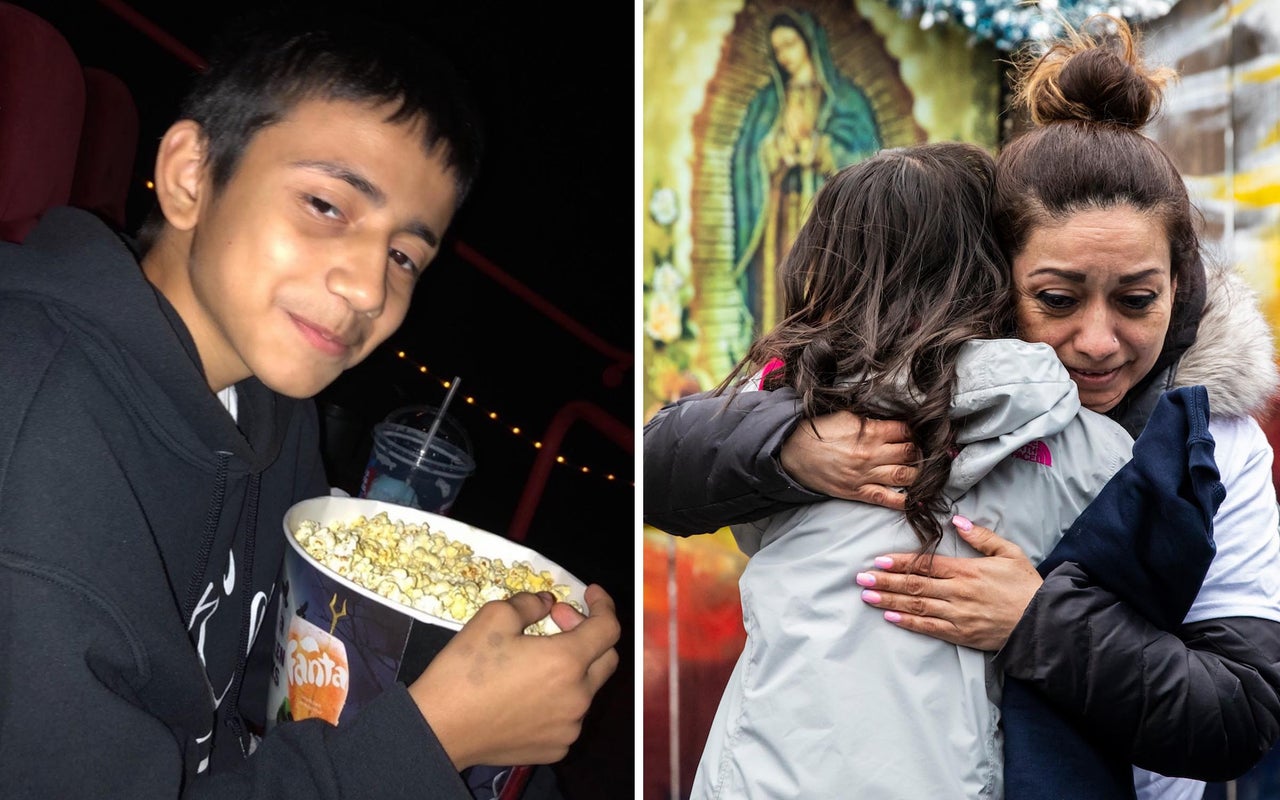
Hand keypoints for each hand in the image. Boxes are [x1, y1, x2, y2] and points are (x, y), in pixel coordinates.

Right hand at [409, 584, 620, 769]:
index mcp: (567, 662)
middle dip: (587, 633)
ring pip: (587, 688)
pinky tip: (528, 692)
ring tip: (535, 659)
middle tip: (555, 621)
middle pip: (606, 658)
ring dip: (573, 667)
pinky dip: (559, 697)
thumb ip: (529, 603)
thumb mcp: (493, 618)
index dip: (604, 604)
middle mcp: (578, 697)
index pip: (609, 628)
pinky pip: (569, 716)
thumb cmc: (465, 671)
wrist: (439, 729)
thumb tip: (546, 603)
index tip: (590, 593)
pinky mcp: (555, 748)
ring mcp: (569, 727)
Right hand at [780, 411, 916, 508]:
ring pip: (905, 475)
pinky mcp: (857, 492)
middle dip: (921, 451)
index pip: (906, 430)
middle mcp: (872, 454)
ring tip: (925, 470)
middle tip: (926, 450)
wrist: (792, 452)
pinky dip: (905, 501)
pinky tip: (917, 499)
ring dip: (920, 473)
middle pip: (911, 452)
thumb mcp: (846, 416)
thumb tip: (891, 423)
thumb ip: (871, 421)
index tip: (919, 432)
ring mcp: (866, 476)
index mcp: (870, 432)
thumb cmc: (817, 432)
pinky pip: (887, 498)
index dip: (917, 431)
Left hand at [855, 516, 1041, 650]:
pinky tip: (890, 617)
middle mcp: (958, 592)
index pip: (926, 565)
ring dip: (889, 601)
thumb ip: (981, 536)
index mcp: (967, 571)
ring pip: (916, 606)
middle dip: (885, 581)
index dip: (900, 562)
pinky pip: (929, 627)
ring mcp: (958, 615)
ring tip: (867, 596)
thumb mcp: (1009, 553)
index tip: (878, 560)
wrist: (1044, 622)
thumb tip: (956, 521)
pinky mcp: (961, 634)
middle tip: (861, 578)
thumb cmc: (1026, 585)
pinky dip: (908, 622)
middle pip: (914, 585)